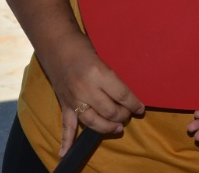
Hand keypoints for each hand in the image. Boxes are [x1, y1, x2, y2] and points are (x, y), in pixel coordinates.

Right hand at [41, 32, 144, 155]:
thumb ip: (112, 78)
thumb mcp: (103, 59)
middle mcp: (86, 89)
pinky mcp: (64, 103)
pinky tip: (64, 153)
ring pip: (93, 121)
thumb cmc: (83, 48)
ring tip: (117, 127)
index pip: (122, 95)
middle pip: (110, 111)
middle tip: (128, 114)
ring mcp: (74, 98)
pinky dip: (66, 140)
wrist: (57, 45)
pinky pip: (66, 125)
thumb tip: (125, 95)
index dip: (134, 104)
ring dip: (107, 127)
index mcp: (99, 74)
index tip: (141, 108)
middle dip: (122, 115)